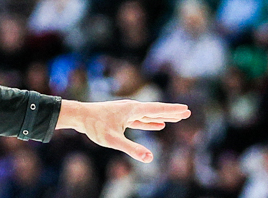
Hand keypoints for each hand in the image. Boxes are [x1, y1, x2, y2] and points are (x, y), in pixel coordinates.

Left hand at [57, 98, 189, 161]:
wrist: (80, 116)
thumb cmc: (95, 126)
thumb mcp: (113, 140)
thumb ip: (132, 149)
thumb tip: (150, 159)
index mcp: (132, 109)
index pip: (157, 110)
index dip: (172, 110)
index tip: (186, 109)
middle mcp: (131, 108)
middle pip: (156, 110)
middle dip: (171, 112)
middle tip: (188, 112)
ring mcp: (127, 112)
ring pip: (149, 115)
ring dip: (163, 117)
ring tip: (177, 118)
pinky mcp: (122, 118)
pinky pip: (141, 120)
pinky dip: (151, 122)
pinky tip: (158, 124)